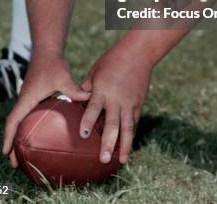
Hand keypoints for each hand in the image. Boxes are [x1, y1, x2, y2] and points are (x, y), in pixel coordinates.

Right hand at [2, 55, 89, 166]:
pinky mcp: (33, 97)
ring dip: (18, 137)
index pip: (13, 121)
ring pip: (18, 121)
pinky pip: (26, 116)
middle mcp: (24, 101)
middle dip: (11, 144)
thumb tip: (88, 99)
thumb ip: (73, 90)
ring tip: (23, 155)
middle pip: (13, 126)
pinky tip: (37, 136)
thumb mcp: (63, 77)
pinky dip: (27, 128)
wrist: (47, 51)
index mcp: (27, 99)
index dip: (8, 138)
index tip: (6, 153)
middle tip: (14, 163)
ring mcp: (27, 99)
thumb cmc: (53, 64)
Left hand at [79, 43, 152, 164]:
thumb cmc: (112, 59)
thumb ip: (86, 88)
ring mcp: (130, 102)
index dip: (88, 121)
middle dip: (108, 143)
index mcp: (103, 89)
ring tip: (121, 162)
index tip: (83, 134)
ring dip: (124, 146)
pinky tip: (127, 147)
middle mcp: (117, 99)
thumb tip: (77, 102)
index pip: (94, 107)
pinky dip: (130, 134)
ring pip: (127, 128)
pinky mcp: (138, 104)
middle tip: (103, 159)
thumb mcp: (96, 71)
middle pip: (113, 124)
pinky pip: (134, 122)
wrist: (139, 53)